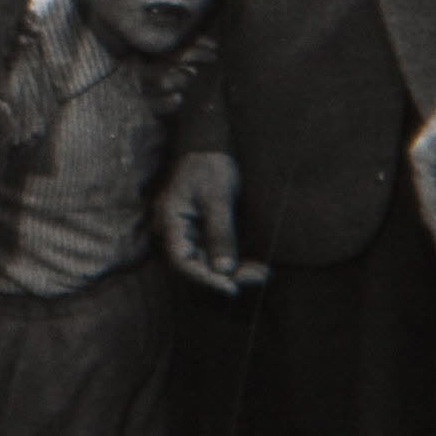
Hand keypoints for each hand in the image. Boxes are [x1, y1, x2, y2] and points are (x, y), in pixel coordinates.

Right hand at [158, 149, 265, 296]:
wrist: (213, 147)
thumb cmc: (210, 166)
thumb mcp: (218, 197)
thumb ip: (220, 233)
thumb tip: (225, 269)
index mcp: (172, 220)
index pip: (181, 259)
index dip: (204, 277)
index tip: (231, 287)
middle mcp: (179, 230)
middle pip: (197, 264)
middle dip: (227, 275)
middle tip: (259, 277)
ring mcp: (192, 231)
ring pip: (210, 261)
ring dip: (235, 270)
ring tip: (263, 273)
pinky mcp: (206, 231)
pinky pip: (219, 252)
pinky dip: (237, 260)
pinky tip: (257, 265)